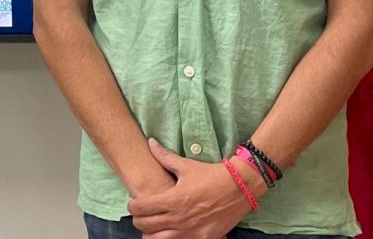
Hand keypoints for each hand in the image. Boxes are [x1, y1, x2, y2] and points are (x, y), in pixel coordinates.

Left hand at [126, 139, 260, 238]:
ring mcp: (191, 232)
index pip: (141, 208)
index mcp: (173, 199)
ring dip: (151, 235)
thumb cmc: (211, 175)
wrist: (239, 188)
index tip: (134, 204)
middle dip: (139, 220)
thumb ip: (164, 156)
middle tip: (141, 215)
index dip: (133, 206)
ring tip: (153, 228)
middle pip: (146, 226)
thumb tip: (150, 142)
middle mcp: (179, 218)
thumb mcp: (186, 165)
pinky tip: (171, 233)